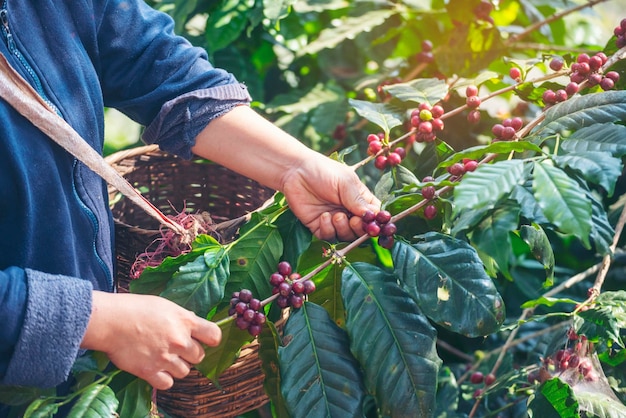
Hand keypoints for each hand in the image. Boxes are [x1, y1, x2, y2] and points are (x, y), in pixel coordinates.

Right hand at [82, 291, 220, 389]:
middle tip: (177, 349)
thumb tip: (193, 326)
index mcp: (185, 321)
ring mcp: (165, 357)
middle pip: (199, 356)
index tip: (206, 340)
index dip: (211, 339)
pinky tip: (156, 369)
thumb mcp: (165, 305)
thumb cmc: (135, 308)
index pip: (214, 335)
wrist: (110, 320)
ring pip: (185, 372)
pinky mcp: (150, 371)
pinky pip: (168, 383)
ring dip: (177, 367)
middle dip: (190, 354)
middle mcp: (179, 341)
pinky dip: (164, 379)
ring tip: (164, 358)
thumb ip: (182, 318)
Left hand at [281, 153, 379, 241]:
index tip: (374, 224)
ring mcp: (335, 221)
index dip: (376, 222)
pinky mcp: (319, 227)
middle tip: (354, 220)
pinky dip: (328, 230)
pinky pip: (329, 237)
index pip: (375, 216)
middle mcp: (349, 212)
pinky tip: (323, 216)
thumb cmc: (324, 171)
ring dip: (343, 229)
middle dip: (360, 229)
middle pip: (362, 231)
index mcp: (360, 200)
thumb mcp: (345, 183)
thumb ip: (358, 200)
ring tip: (336, 216)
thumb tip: (373, 216)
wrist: (295, 172)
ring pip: (347, 236)